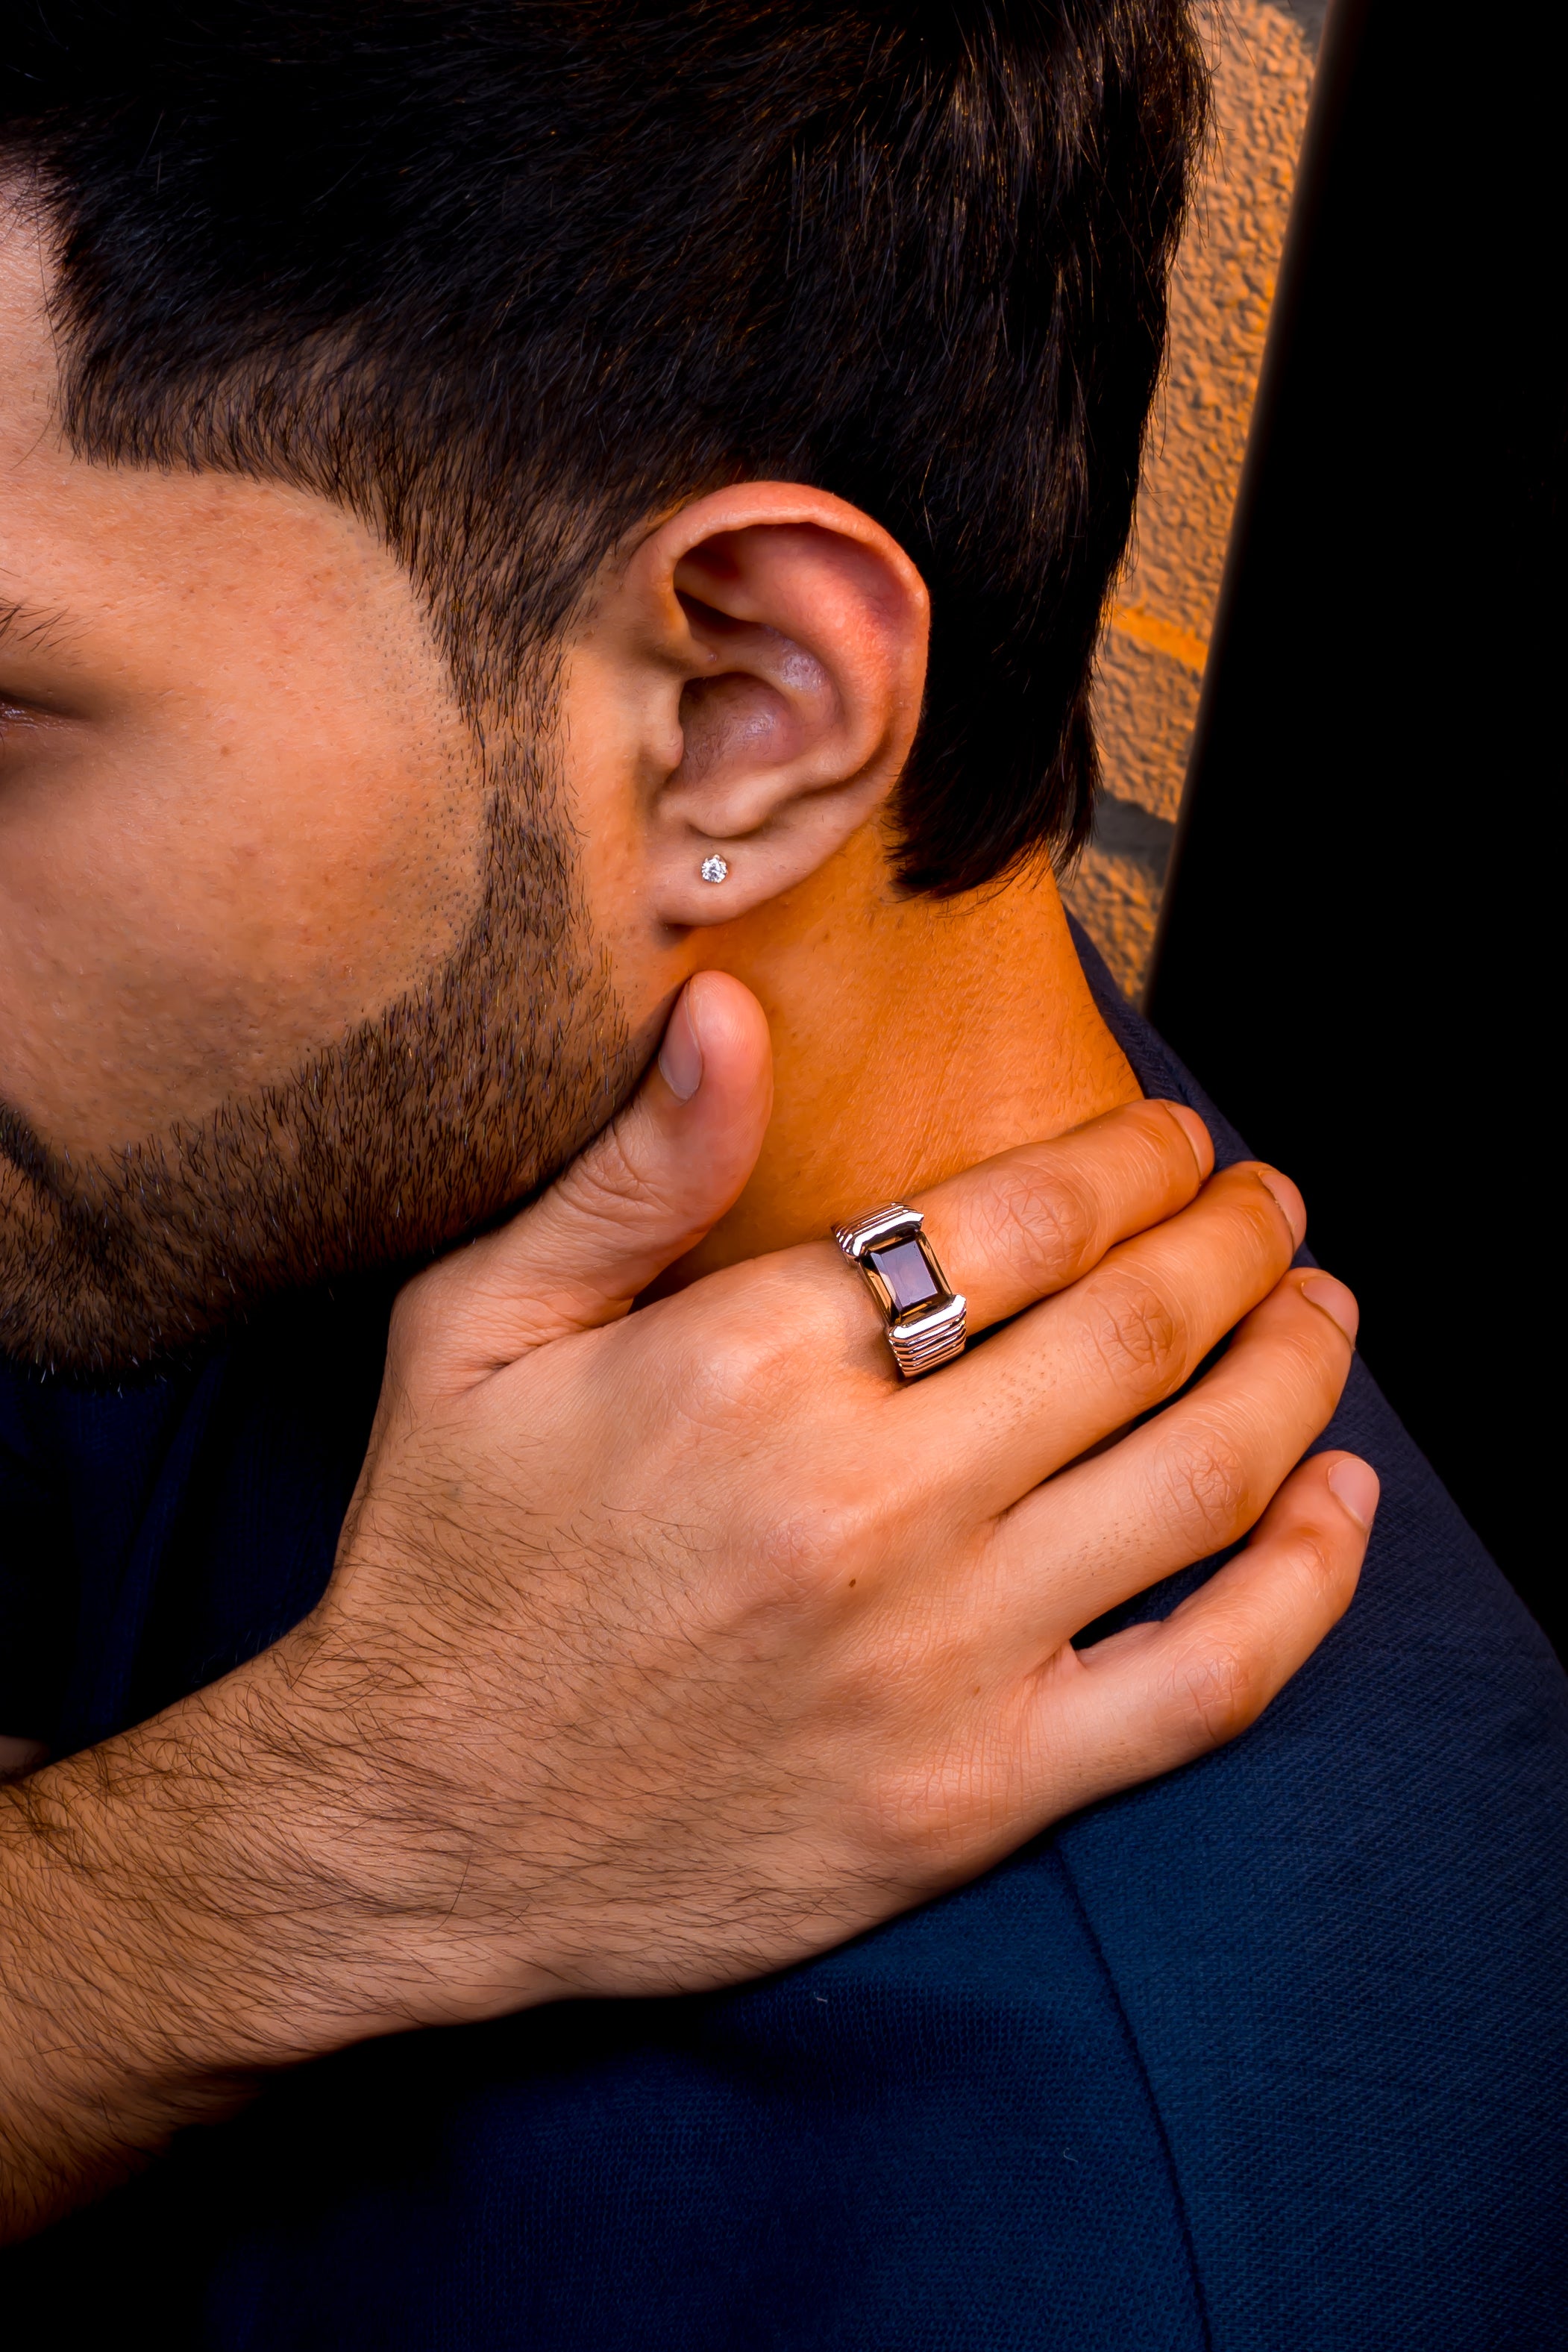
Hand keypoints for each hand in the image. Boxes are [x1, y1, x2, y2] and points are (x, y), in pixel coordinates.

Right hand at [0, 974, 1373, 2232]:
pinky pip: (1202, 1682)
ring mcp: (934, 1658)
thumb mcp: (474, 1331)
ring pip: (1198, 1480)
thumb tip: (729, 1006)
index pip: (1015, 1221)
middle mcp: (865, 1502)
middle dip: (1234, 1241)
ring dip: (1298, 1373)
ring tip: (1324, 1310)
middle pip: (1134, 1330)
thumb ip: (625, 1172)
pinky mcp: (973, 1796)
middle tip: (1271, 1200)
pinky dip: (1303, 1586)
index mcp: (751, 1364)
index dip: (1126, 1161)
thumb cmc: (442, 1563)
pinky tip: (1339, 1503)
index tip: (1169, 1137)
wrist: (413, 1833)